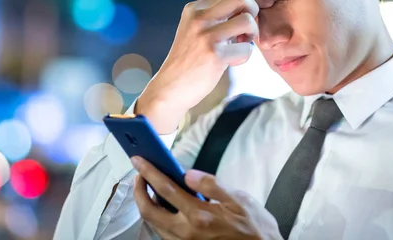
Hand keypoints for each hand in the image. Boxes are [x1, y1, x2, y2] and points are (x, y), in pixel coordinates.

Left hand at [132, 157, 281, 239]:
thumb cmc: (254, 226)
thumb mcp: (239, 200)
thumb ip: (212, 185)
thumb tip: (188, 173)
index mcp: (199, 215)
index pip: (165, 189)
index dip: (149, 172)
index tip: (138, 160)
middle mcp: (186, 232)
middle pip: (148, 211)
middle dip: (138, 190)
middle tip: (139, 174)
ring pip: (153, 224)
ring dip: (145, 204)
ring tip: (148, 187)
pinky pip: (162, 232)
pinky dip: (156, 217)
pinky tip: (162, 207)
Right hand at [137, 0, 273, 133]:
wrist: (170, 87)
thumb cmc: (190, 60)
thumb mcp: (197, 30)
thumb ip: (217, 17)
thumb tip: (249, 6)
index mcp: (195, 9)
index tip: (264, 4)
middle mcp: (200, 17)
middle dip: (255, 9)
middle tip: (249, 28)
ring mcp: (207, 35)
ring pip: (248, 21)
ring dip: (252, 35)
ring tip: (241, 45)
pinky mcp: (215, 54)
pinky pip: (247, 48)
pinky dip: (244, 56)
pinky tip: (231, 62)